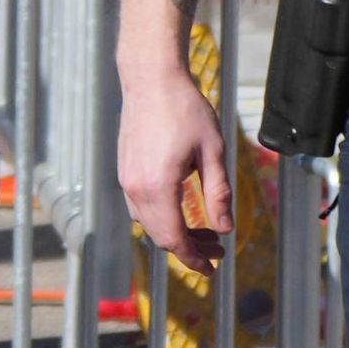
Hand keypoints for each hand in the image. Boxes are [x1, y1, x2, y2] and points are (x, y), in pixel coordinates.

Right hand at [112, 45, 234, 270]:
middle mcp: (135, 188)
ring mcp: (125, 179)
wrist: (150, 80)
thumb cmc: (185, 110)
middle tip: (217, 249)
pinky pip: (139, 207)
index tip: (213, 267)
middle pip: (159, 235)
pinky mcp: (124, 170)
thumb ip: (218, 194)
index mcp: (159, 186)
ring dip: (174, 233)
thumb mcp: (213, 152)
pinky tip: (181, 208)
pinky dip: (161, 217)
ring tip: (204, 230)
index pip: (174, 238)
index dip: (193, 258)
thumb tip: (224, 229)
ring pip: (148, 223)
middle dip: (188, 249)